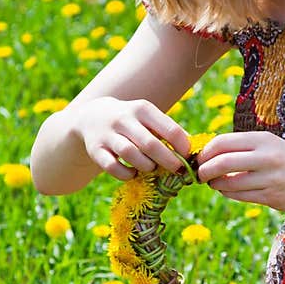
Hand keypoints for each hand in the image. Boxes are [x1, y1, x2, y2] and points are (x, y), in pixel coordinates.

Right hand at [69, 96, 191, 181]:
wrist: (93, 116)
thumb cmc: (131, 121)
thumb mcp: (148, 117)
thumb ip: (167, 131)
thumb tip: (191, 151)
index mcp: (143, 109)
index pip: (170, 129)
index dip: (182, 147)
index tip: (188, 157)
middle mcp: (124, 119)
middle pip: (150, 144)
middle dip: (168, 161)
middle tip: (177, 170)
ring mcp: (108, 134)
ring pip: (130, 154)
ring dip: (146, 166)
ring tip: (151, 168)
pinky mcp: (96, 150)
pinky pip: (112, 167)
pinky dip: (126, 174)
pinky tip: (133, 173)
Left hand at [195, 131, 284, 213]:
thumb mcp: (270, 145)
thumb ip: (243, 148)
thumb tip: (208, 154)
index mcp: (263, 139)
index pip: (222, 142)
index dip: (205, 152)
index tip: (200, 159)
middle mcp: (267, 157)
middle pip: (222, 162)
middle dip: (204, 170)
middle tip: (200, 174)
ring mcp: (270, 178)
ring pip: (229, 183)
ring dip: (215, 185)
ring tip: (214, 183)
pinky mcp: (272, 197)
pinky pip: (240, 196)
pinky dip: (228, 194)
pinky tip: (228, 190)